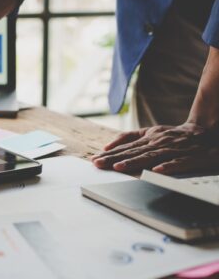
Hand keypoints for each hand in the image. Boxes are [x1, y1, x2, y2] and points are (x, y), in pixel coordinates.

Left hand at [91, 123, 218, 173]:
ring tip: (119, 167)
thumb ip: (130, 137)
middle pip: (134, 151)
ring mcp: (174, 148)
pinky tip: (156, 171)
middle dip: (115, 158)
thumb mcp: (151, 132)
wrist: (206, 130)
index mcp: (149, 137)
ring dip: (134, 162)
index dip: (110, 153)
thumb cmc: (175, 134)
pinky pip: (178, 162)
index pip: (126, 147)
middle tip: (98, 164)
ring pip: (151, 156)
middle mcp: (159, 141)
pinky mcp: (190, 156)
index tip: (95, 159)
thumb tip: (107, 145)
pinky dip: (167, 166)